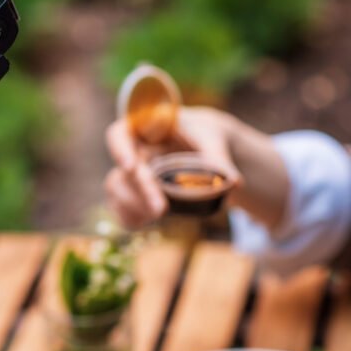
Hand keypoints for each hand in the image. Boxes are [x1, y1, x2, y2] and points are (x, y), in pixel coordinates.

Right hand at [104, 107, 242, 228]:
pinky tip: (146, 222)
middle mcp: (131, 150)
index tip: (130, 167)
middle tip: (161, 210)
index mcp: (144, 128)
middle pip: (122, 171)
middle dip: (140, 191)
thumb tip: (234, 182)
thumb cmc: (204, 133)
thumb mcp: (212, 137)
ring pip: (116, 189)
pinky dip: (129, 217)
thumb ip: (217, 156)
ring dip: (133, 206)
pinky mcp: (134, 192)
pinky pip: (120, 207)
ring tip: (159, 216)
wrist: (204, 144)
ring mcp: (130, 172)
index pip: (119, 134)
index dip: (119, 150)